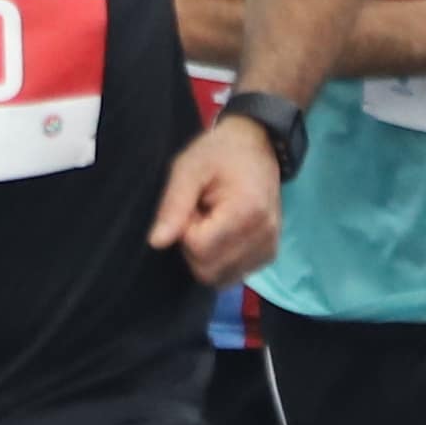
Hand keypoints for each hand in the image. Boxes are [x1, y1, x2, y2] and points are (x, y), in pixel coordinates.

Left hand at [151, 108, 284, 283]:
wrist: (257, 146)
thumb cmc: (219, 153)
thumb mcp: (188, 168)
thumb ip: (173, 205)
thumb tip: (156, 243)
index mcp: (247, 211)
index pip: (199, 248)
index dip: (186, 230)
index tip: (192, 206)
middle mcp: (264, 235)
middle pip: (209, 270)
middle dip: (194, 247)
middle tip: (199, 215)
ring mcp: (269, 249)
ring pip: (220, 278)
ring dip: (207, 256)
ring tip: (212, 223)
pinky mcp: (268, 255)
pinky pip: (233, 275)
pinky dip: (221, 261)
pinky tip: (223, 234)